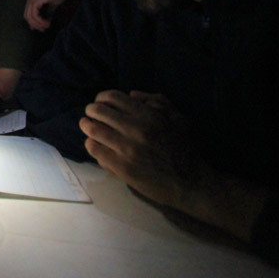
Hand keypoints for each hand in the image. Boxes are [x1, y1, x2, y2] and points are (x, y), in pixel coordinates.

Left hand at [23, 0, 70, 30]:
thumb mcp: (53, 4)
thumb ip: (48, 11)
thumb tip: (47, 20)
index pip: (28, 13)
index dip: (33, 23)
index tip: (40, 29)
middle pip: (27, 16)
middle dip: (35, 25)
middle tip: (43, 29)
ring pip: (30, 17)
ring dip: (38, 24)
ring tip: (47, 26)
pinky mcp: (35, 1)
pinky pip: (34, 15)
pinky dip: (40, 21)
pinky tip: (47, 22)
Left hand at [79, 90, 202, 209]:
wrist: (191, 183)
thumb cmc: (185, 149)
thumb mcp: (179, 118)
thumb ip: (157, 102)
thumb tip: (131, 94)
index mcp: (148, 114)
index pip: (113, 97)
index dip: (101, 98)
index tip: (100, 102)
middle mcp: (135, 128)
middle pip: (98, 111)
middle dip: (91, 110)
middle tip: (89, 114)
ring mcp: (127, 148)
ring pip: (93, 130)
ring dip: (87, 126)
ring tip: (87, 126)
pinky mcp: (121, 167)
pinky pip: (96, 150)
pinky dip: (91, 145)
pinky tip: (94, 145)